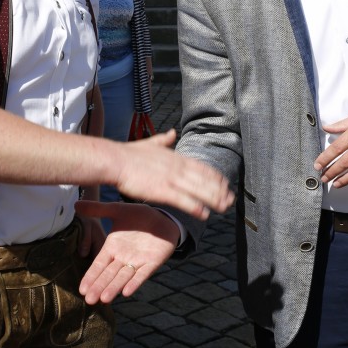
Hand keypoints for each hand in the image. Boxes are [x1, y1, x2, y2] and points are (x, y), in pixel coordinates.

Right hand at [76, 201, 178, 304]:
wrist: (163, 217)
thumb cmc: (139, 215)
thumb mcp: (118, 210)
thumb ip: (98, 209)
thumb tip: (75, 204)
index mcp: (112, 247)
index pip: (99, 264)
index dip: (91, 276)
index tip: (81, 289)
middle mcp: (123, 258)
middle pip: (108, 275)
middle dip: (99, 287)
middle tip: (89, 300)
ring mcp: (137, 262)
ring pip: (123, 277)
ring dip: (114, 288)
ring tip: (104, 299)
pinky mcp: (152, 263)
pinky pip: (142, 274)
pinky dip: (134, 283)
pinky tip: (126, 292)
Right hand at [115, 130, 233, 219]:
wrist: (115, 161)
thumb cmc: (129, 154)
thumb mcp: (150, 143)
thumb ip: (164, 140)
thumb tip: (172, 132)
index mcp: (175, 157)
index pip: (202, 167)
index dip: (216, 177)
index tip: (226, 184)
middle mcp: (177, 167)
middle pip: (204, 180)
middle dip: (220, 190)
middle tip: (232, 199)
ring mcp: (171, 179)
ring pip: (198, 190)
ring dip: (213, 200)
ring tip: (224, 208)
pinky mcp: (162, 191)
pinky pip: (183, 201)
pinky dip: (195, 207)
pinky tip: (204, 214)